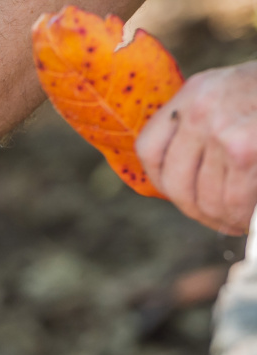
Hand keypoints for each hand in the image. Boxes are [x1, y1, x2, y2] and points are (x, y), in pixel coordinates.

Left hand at [136, 61, 256, 235]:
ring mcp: (221, 127)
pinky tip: (250, 220)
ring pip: (205, 197)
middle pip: (175, 182)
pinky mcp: (244, 148)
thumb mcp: (237, 97)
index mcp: (195, 91)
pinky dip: (242, 218)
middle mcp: (200, 107)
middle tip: (222, 218)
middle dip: (199, 210)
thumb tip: (183, 187)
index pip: (149, 149)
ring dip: (224, 218)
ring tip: (240, 220)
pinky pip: (233, 200)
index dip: (163, 181)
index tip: (185, 196)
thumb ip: (207, 130)